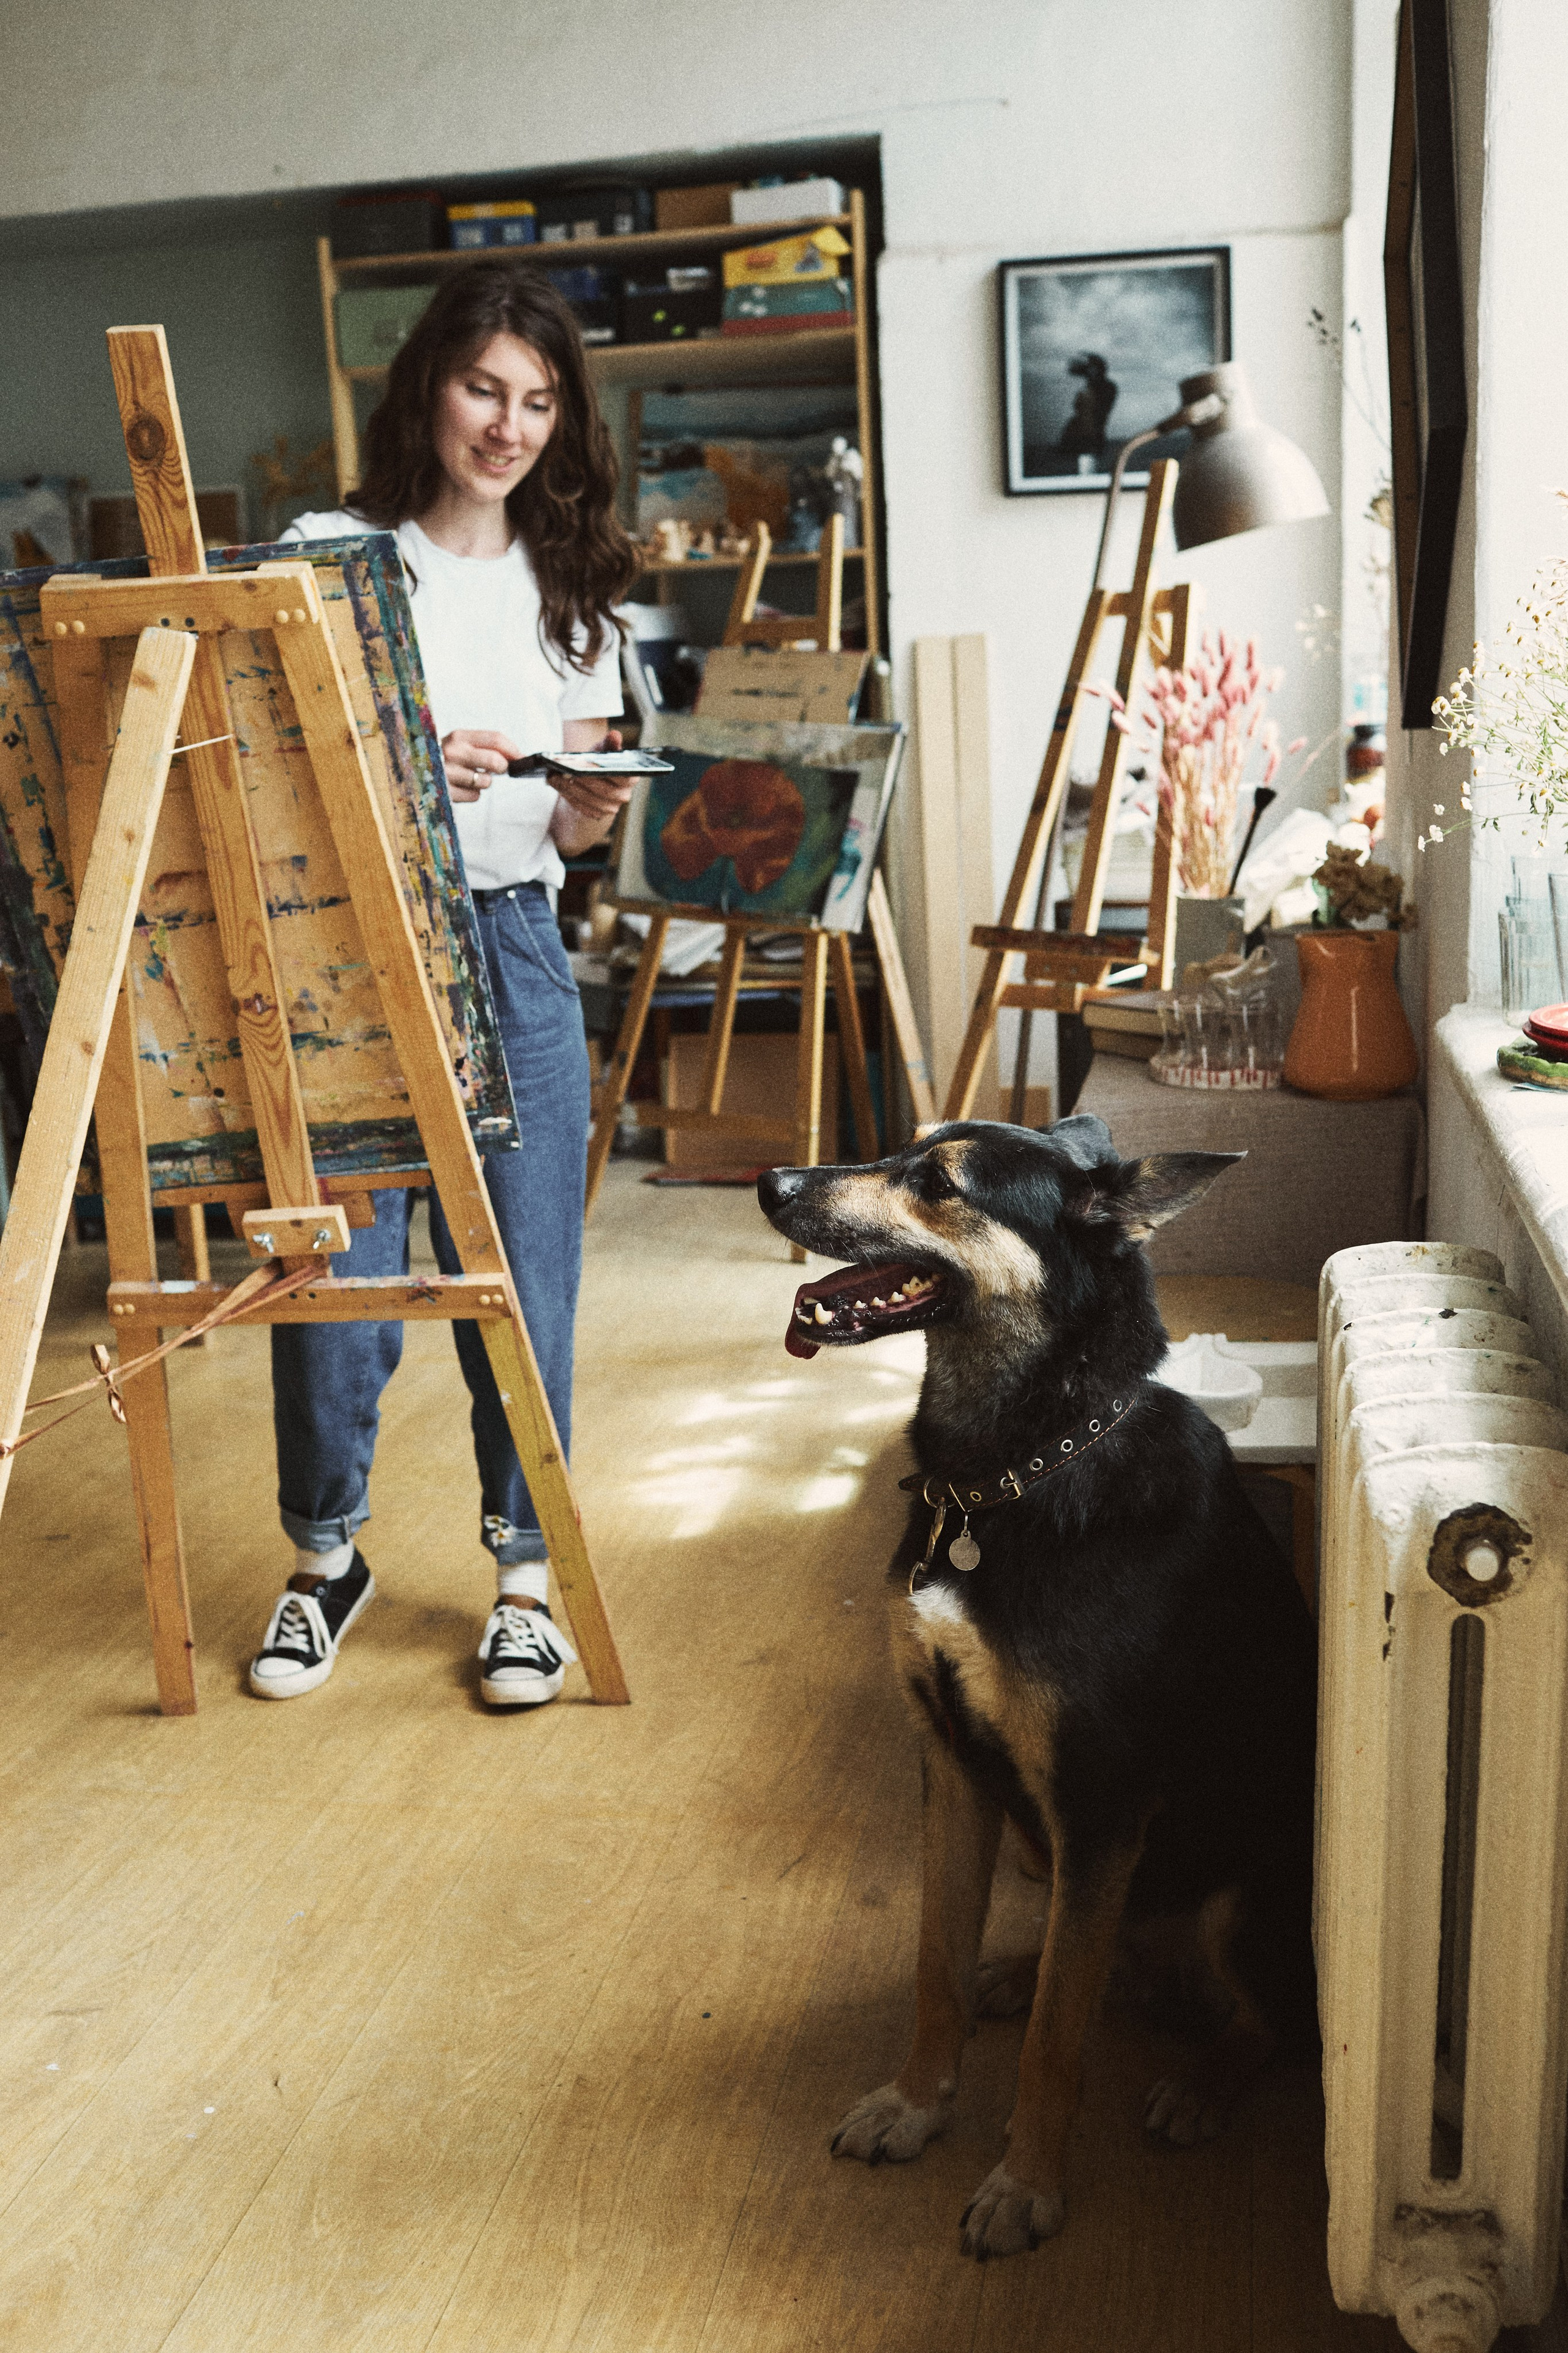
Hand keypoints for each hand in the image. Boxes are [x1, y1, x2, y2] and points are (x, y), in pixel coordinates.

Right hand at [442, 727, 519, 804]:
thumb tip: (516, 756)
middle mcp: (453, 752)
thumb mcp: (460, 744)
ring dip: (483, 782)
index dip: (514, 750)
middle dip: (502, 768)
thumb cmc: (444, 757)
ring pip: (486, 782)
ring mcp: (448, 773)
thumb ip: (485, 746)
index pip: (496, 739)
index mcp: (459, 736)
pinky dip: (472, 793)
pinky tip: (460, 787)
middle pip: (496, 761)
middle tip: (496, 769)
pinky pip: (475, 796)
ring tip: (469, 777)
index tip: (522, 758)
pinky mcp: (447, 792)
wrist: (413, 769)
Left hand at [550, 729, 632, 854]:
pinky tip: (558, 786)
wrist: (591, 782)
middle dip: (584, 780)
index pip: (623, 776)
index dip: (605, 771)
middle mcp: (624, 795)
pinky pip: (583, 808)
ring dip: (572, 789)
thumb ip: (609, 743)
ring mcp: (611, 808)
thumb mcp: (603, 751)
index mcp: (630, 777)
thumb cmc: (599, 763)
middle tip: (566, 771)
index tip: (588, 764)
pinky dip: (569, 797)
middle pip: (605, 790)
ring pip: (591, 800)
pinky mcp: (597, 815)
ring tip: (556, 777)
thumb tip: (615, 735)